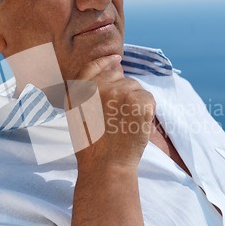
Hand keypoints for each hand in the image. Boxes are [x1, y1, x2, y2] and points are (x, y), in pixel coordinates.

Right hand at [65, 54, 155, 171]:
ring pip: (136, 88)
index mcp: (81, 90)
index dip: (107, 61)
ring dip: (135, 102)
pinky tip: (137, 125)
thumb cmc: (91, 145)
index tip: (117, 59)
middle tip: (119, 117)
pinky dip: (147, 111)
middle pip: (121, 78)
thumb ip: (86, 89)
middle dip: (123, 92)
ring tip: (125, 124)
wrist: (106, 166)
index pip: (95, 65)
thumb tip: (113, 65)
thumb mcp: (76, 114)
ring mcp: (120, 93)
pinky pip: (148, 98)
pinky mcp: (139, 102)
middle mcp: (100, 87)